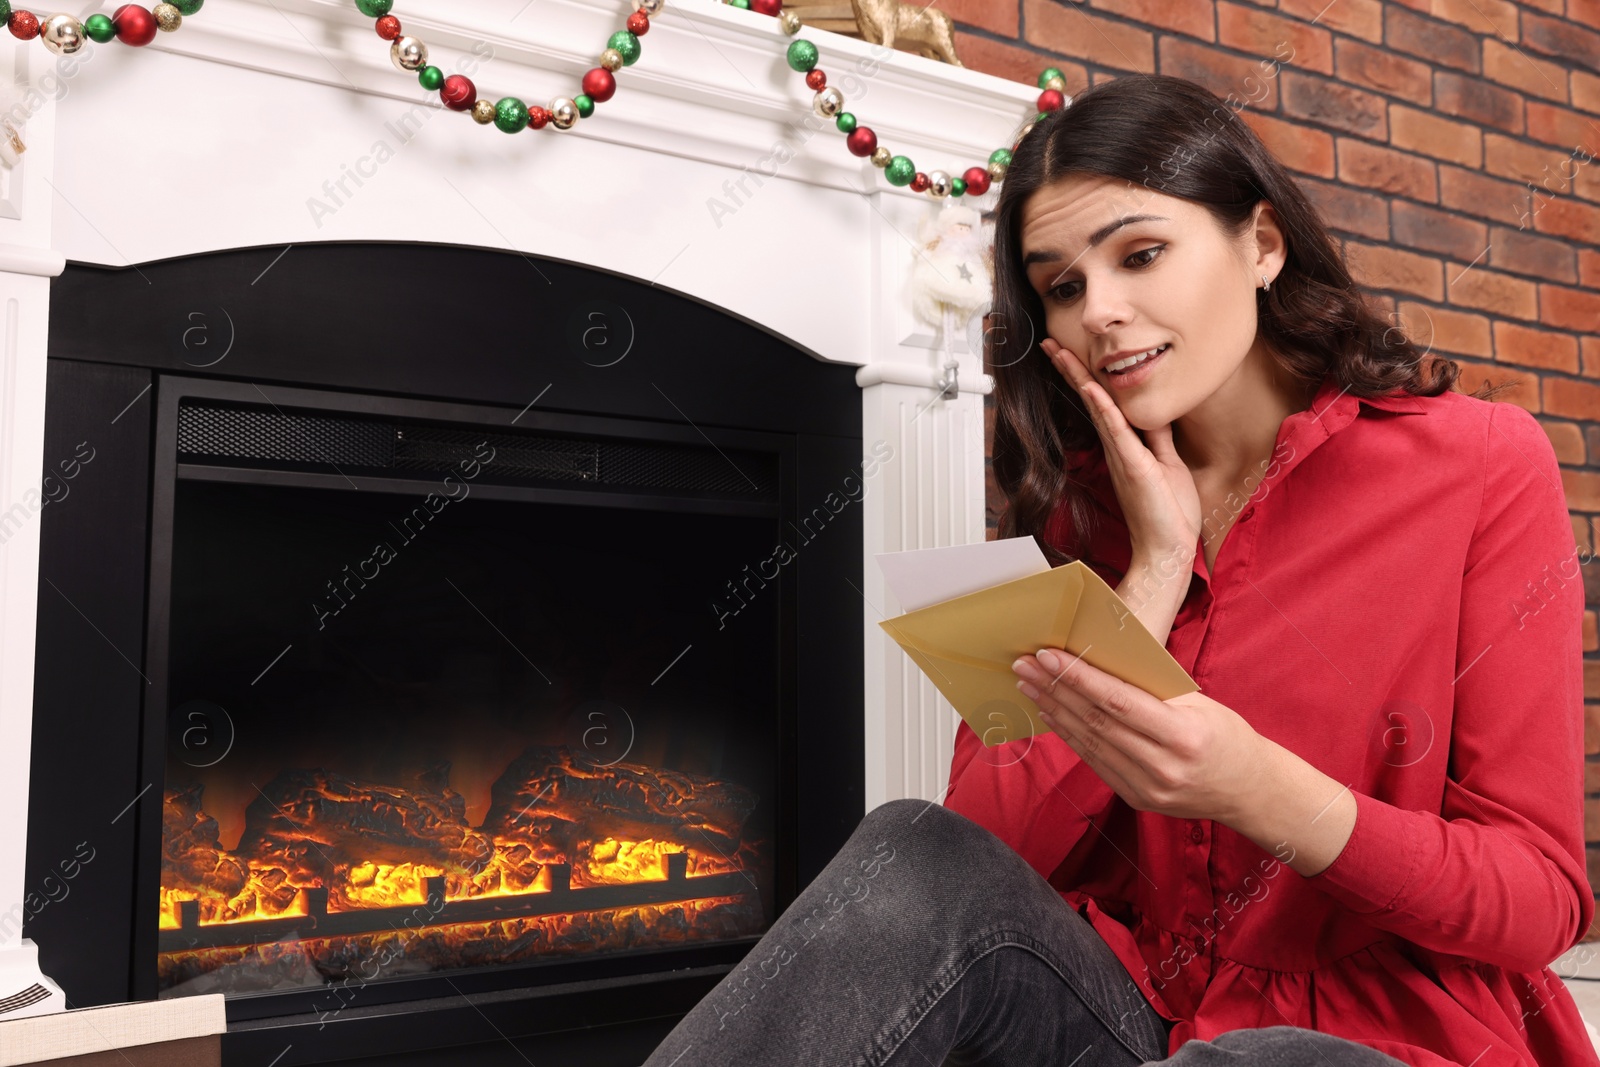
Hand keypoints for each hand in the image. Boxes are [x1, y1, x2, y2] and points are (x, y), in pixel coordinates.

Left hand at [1011, 645, 1270, 822]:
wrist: (1249, 791)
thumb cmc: (1226, 736)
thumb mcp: (1199, 704)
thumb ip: (1153, 688)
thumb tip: (1102, 660)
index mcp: (1184, 736)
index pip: (1118, 702)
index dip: (1078, 678)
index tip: (1048, 655)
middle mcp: (1163, 767)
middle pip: (1096, 722)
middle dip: (1055, 689)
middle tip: (1025, 665)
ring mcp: (1148, 789)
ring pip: (1090, 742)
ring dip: (1055, 711)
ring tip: (1029, 685)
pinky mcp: (1137, 799)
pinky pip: (1096, 762)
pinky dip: (1070, 735)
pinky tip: (1052, 713)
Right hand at [1042, 337, 1201, 562]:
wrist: (1168, 550)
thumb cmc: (1169, 514)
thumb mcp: (1167, 463)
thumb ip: (1158, 437)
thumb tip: (1154, 411)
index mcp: (1125, 446)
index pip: (1103, 403)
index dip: (1086, 377)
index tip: (1070, 354)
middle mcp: (1117, 448)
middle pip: (1090, 399)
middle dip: (1071, 369)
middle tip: (1051, 343)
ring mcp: (1122, 456)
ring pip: (1097, 408)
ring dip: (1079, 378)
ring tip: (1060, 353)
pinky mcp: (1134, 467)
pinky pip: (1117, 431)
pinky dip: (1104, 408)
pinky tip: (1092, 388)